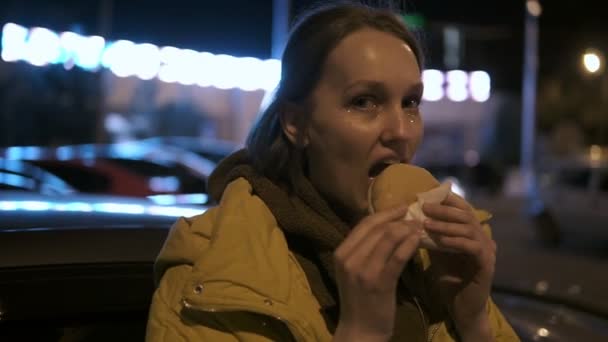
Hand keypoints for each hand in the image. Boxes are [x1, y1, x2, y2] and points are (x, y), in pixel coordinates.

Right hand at [333, 205, 421, 340]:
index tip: (401, 208)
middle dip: (398, 218)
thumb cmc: (360, 299)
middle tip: (415, 215)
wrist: (360, 330)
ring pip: (388, 238)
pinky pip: (398, 256)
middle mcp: (349, 259)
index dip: (385, 213)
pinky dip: (410, 244)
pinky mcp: (380, 282)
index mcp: (341, 253)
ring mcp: (363, 271)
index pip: (364, 224)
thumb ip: (363, 249)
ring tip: (419, 227)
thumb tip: (385, 225)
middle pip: (376, 227)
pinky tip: (419, 240)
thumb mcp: (354, 270)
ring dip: (407, 229)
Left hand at [422, 193, 495, 340]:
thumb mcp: (437, 250)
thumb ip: (432, 233)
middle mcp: (483, 237)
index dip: (447, 199)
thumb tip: (414, 213)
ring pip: (468, 229)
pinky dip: (456, 241)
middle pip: (465, 214)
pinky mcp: (487, 264)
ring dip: (446, 224)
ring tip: (426, 223)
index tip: (426, 195)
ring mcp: (487, 250)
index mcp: (472, 232)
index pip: (463, 208)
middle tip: (424, 206)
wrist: (461, 306)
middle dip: (443, 209)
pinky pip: (472, 247)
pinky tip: (440, 240)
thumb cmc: (449, 278)